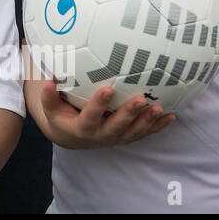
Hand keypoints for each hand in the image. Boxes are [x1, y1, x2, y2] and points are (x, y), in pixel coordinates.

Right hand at [38, 82, 173, 149]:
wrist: (73, 137)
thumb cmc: (62, 116)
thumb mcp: (51, 109)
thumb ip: (49, 97)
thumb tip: (47, 81)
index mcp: (82, 128)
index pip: (91, 117)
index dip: (99, 105)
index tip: (107, 89)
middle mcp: (101, 136)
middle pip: (117, 126)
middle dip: (130, 113)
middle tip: (141, 99)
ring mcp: (116, 138)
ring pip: (134, 132)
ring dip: (147, 121)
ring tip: (158, 107)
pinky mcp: (127, 137)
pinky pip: (144, 133)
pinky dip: (157, 126)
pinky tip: (170, 116)